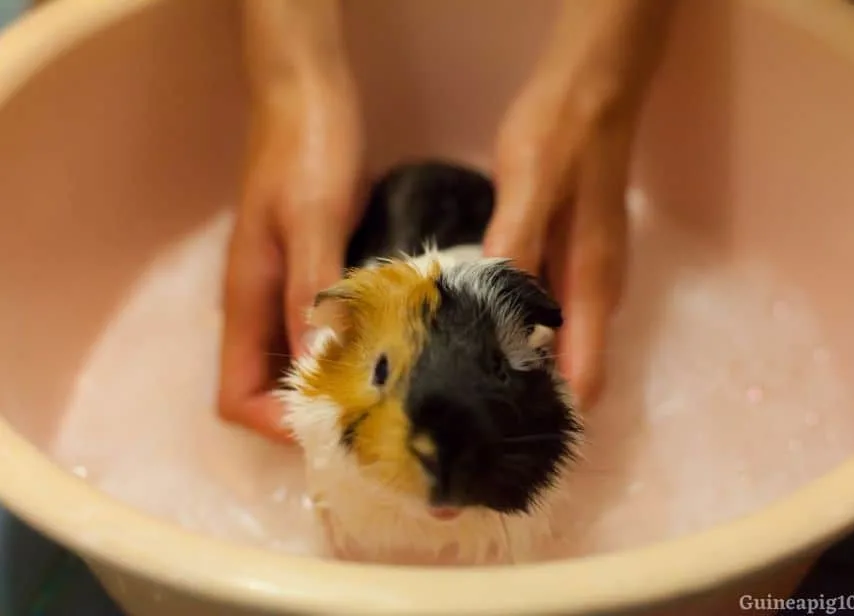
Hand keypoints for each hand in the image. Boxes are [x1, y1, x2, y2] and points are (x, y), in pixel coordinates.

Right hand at [218, 64, 362, 444]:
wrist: (310, 95)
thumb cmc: (307, 150)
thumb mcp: (312, 218)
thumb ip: (310, 291)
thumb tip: (313, 371)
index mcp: (247, 299)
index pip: (237, 396)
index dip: (276, 425)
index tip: (336, 429)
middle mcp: (263, 306)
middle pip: (269, 390)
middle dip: (313, 419)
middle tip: (378, 428)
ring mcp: (289, 290)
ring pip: (300, 365)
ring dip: (338, 389)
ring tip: (394, 403)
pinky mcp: (317, 273)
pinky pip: (327, 332)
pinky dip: (354, 352)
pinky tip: (398, 352)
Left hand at [483, 0, 672, 408]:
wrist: (593, 90)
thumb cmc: (564, 135)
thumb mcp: (530, 185)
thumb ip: (516, 248)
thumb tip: (497, 320)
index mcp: (590, 286)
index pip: (584, 378)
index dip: (552, 422)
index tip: (502, 448)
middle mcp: (594, 295)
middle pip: (570, 374)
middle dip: (526, 408)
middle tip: (463, 429)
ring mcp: (584, 280)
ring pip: (556, 349)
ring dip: (519, 375)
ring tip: (458, 396)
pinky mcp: (568, 263)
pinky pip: (546, 321)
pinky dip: (516, 339)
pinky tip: (473, 339)